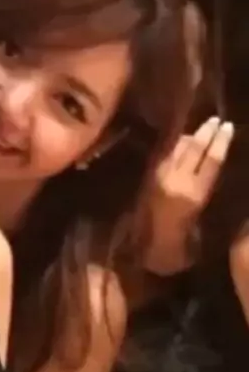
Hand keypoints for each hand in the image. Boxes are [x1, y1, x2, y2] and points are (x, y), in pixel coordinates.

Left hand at [145, 117, 233, 274]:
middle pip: (194, 148)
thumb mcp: (200, 224)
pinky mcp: (147, 176)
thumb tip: (212, 173)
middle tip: (217, 120)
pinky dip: (173, 144)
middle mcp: (176, 180)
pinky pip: (163, 153)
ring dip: (189, 135)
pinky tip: (179, 139)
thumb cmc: (177, 247)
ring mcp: (159, 175)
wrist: (142, 251)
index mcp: (194, 195)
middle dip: (206, 132)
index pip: (211, 161)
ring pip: (177, 147)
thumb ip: (204, 196)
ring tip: (201, 127)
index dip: (220, 142)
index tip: (228, 127)